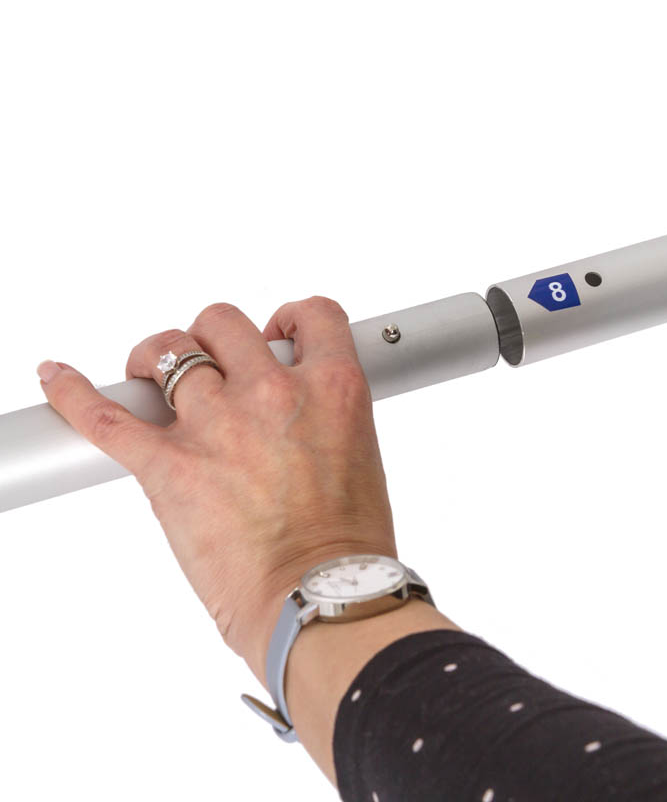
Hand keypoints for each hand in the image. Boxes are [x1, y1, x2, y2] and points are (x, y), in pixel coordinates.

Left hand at [35, 296, 396, 684]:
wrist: (320, 599)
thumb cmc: (347, 547)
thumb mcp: (359, 457)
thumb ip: (324, 420)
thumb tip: (294, 417)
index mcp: (333, 389)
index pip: (313, 316)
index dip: (290, 319)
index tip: (278, 335)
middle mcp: (273, 393)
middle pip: (224, 324)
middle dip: (214, 339)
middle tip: (211, 365)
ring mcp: (217, 425)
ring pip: (168, 352)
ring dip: (155, 359)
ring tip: (149, 373)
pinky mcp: (167, 466)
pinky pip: (104, 416)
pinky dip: (73, 394)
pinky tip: (57, 378)